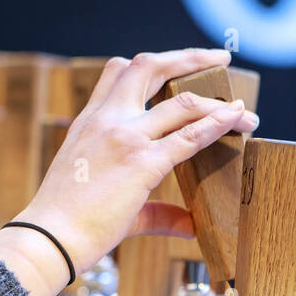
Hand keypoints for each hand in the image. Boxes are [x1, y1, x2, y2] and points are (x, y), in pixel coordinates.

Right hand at [0, 49, 258, 295]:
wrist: (50, 238)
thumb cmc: (71, 224)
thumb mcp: (109, 199)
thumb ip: (158, 211)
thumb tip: (190, 225)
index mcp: (90, 121)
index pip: (119, 72)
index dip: (153, 64)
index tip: (179, 65)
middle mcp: (107, 120)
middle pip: (149, 66)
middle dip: (189, 57)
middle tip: (219, 58)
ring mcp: (125, 137)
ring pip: (182, 103)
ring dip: (219, 104)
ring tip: (245, 113)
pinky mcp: (142, 162)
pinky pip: (190, 136)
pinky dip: (219, 124)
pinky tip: (238, 120)